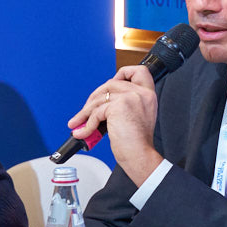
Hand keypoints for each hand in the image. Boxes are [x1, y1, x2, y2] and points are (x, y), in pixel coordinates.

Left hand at [68, 65, 161, 184]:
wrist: (139, 155)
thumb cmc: (137, 142)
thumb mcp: (137, 116)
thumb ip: (126, 103)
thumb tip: (102, 101)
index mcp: (148, 95)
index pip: (139, 71)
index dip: (122, 74)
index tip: (111, 86)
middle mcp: (142, 93)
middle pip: (112, 83)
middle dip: (95, 96)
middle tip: (86, 110)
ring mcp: (131, 97)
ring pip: (100, 98)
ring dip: (85, 112)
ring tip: (79, 124)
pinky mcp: (119, 106)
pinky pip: (96, 111)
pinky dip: (88, 123)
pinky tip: (85, 132)